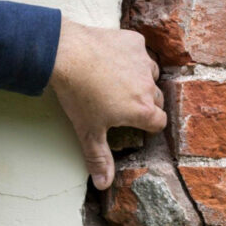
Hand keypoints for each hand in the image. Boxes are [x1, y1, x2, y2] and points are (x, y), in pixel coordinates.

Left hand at [50, 19, 166, 189]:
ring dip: (140, 78)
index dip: (148, 125)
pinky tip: (111, 58)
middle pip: (157, 99)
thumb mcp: (88, 131)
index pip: (159, 122)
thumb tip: (103, 184)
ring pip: (150, 74)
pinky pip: (139, 51)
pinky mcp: (134, 42)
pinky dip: (130, 55)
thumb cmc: (78, 95)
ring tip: (117, 80)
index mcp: (143, 110)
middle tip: (122, 103)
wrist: (66, 55)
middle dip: (145, 102)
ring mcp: (143, 62)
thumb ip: (99, 159)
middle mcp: (149, 86)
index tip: (135, 123)